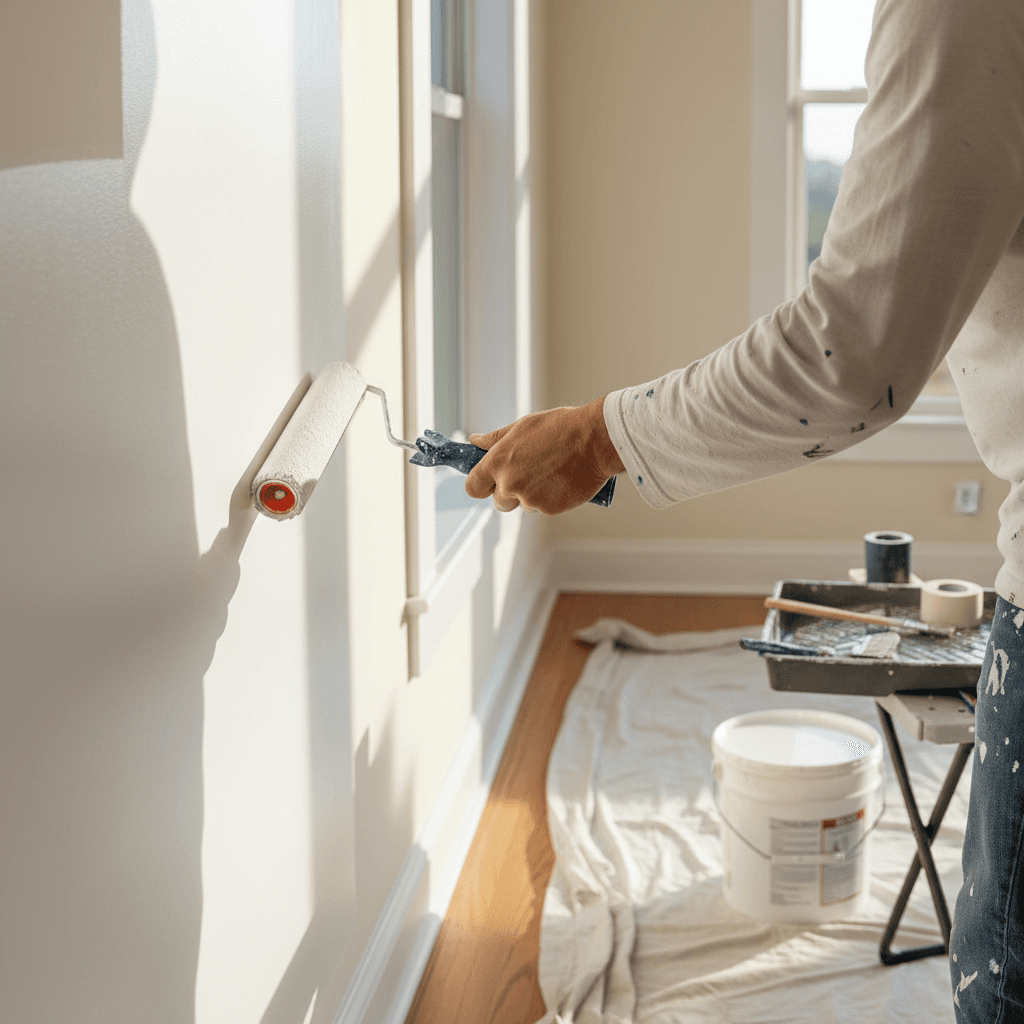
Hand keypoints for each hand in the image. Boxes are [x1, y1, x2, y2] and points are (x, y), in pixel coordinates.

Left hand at [465, 397, 624, 514]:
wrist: (594, 440)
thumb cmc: (560, 428)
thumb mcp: (523, 426)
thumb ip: (495, 439)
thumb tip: (475, 441)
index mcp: (498, 462)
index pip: (473, 487)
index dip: (480, 486)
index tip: (488, 482)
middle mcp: (510, 483)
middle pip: (498, 502)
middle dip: (509, 493)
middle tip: (528, 474)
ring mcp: (530, 499)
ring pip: (524, 504)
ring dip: (532, 494)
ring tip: (551, 471)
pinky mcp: (550, 509)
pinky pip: (544, 508)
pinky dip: (551, 498)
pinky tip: (562, 479)